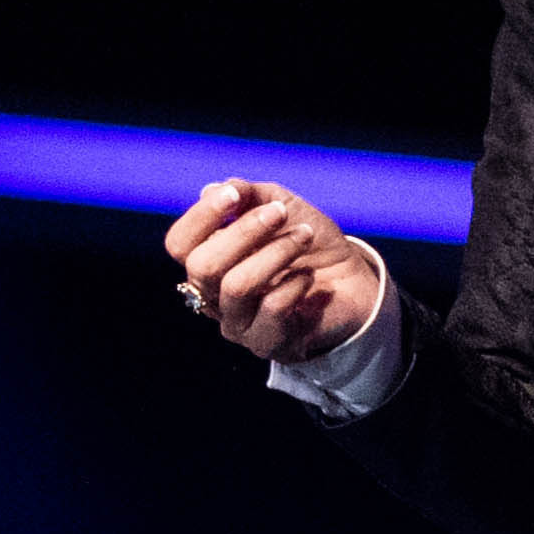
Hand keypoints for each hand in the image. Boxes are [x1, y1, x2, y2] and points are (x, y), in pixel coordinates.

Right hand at [163, 179, 381, 363]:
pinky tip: (309, 276)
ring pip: (236, 286)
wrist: (353, 280)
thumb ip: (247, 195)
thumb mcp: (281, 205)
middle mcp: (213, 296)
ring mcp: (238, 324)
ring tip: (304, 236)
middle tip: (281, 212)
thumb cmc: (308, 242)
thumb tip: (211, 190)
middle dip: (244, 231)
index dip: (201, 216)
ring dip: (275, 252)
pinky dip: (295, 283)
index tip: (234, 194)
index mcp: (208, 261)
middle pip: (202, 266)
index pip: (180, 244)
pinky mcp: (267, 343)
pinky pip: (272, 308)